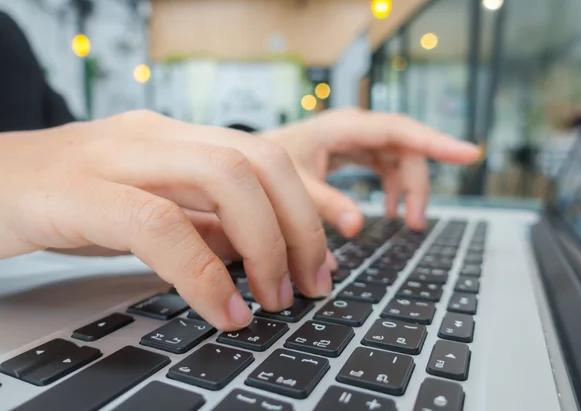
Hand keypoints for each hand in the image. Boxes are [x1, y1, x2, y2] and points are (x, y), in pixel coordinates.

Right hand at [0, 110, 328, 329]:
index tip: (322, 264)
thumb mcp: (148, 208)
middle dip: (299, 227)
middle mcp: (156, 136)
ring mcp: (118, 155)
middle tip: (309, 285)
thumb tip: (257, 252)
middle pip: (258, 160)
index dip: (307, 211)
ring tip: (274, 298)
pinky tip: (223, 310)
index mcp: (177, 138)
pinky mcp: (79, 191)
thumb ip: (200, 223)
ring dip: (265, 244)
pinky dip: (202, 273)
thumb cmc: (66, 200)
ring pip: (223, 177)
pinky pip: (159, 225)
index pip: (267, 157)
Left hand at [263, 109, 480, 235]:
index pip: (399, 131)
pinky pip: (384, 166)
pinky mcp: (351, 152)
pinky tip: (389, 211)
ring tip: (407, 222)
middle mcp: (353, 129)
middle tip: (415, 223)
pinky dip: (392, 188)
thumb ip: (324, 204)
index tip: (470, 154)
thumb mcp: (293, 185)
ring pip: (397, 158)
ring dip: (407, 189)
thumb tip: (359, 226)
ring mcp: (354, 140)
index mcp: (342, 128)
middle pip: (404, 148)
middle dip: (417, 183)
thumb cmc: (265, 166)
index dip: (435, 143)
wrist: (247, 161)